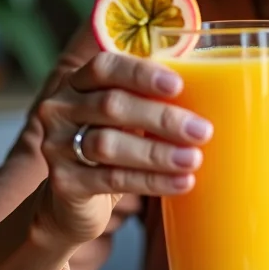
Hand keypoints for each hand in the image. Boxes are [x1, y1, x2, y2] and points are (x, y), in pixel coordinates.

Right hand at [35, 51, 213, 245]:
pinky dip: (151, 181)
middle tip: (202, 130)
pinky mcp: (64, 183)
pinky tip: (181, 182)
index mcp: (77, 82)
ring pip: (109, 144)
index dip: (141, 74)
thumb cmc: (112, 146)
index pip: (105, 67)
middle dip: (162, 118)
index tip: (178, 85)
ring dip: (157, 152)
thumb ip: (150, 99)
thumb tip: (212, 87)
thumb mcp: (125, 118)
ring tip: (194, 159)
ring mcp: (56, 146)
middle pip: (112, 106)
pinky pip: (111, 179)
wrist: (71, 202)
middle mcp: (60, 109)